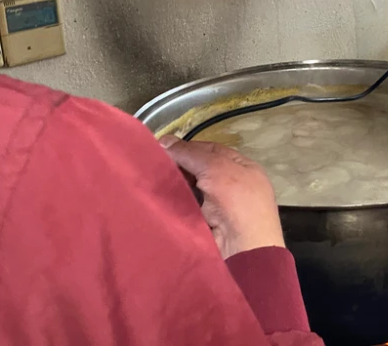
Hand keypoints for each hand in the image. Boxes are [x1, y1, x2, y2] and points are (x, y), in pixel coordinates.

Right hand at [161, 135, 285, 258]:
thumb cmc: (237, 200)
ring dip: (171, 184)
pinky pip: (183, 207)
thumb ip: (190, 153)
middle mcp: (231, 184)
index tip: (162, 146)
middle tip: (149, 161)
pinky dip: (170, 202)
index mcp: (242, 168)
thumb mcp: (216, 168)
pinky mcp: (202, 224)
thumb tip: (164, 139)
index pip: (210, 151)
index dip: (188, 147)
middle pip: (197, 170)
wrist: (242, 248)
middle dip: (177, 166)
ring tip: (145, 176)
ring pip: (188, 189)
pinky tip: (152, 195)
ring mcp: (216, 206)